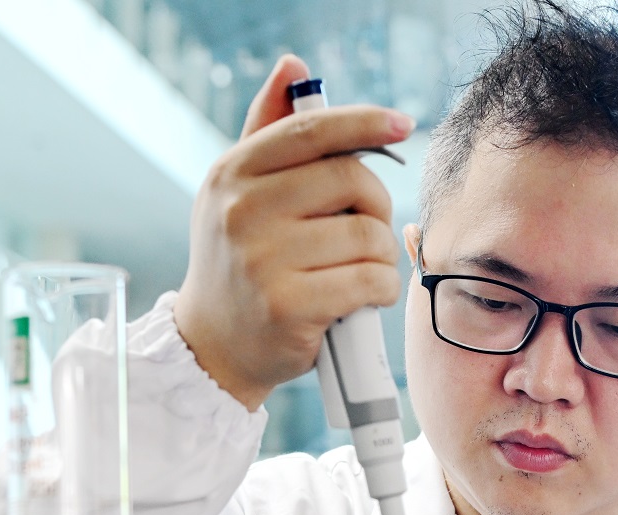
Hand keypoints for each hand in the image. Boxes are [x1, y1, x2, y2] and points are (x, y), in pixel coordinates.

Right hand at [173, 54, 413, 408]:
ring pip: (368, 236)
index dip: (364, 123)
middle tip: (365, 230)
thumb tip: (294, 65)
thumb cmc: (240, 260)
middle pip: (352, 181)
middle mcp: (241, 211)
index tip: (402, 125)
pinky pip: (370, 281)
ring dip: (380, 256)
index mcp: (232, 173)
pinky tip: (362, 297)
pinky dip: (381, 289)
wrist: (215, 345)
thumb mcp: (239, 192)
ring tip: (357, 270)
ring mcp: (263, 260)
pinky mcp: (290, 307)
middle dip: (376, 206)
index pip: (311, 131)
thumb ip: (268, 129)